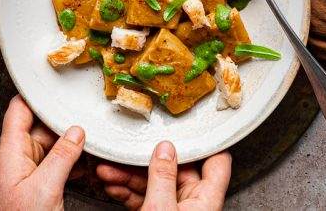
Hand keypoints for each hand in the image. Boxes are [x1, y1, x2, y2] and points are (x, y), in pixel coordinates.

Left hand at [0, 95, 84, 210]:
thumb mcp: (46, 189)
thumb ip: (62, 155)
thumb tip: (76, 132)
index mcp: (10, 153)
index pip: (19, 110)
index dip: (35, 94)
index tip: (53, 82)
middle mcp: (15, 160)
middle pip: (39, 129)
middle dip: (63, 124)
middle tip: (85, 118)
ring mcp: (24, 175)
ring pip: (49, 148)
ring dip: (69, 146)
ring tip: (89, 145)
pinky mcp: (32, 188)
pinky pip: (52, 166)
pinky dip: (68, 164)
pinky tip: (82, 167)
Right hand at [97, 141, 230, 209]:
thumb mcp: (161, 210)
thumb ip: (163, 177)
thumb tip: (165, 149)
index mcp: (205, 201)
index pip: (217, 163)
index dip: (206, 141)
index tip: (192, 123)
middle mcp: (192, 204)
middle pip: (176, 169)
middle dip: (148, 159)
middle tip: (129, 150)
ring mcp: (174, 210)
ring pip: (154, 183)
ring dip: (129, 176)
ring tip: (108, 170)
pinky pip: (144, 198)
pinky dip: (127, 191)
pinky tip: (111, 185)